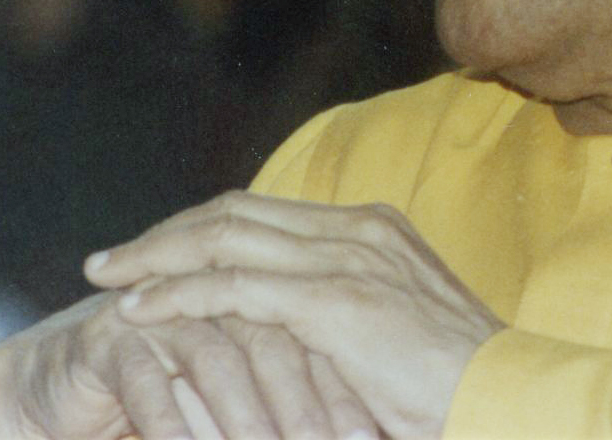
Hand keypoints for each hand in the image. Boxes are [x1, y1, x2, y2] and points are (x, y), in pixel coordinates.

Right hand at [0, 290, 377, 439]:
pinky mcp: (111, 337)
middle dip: (306, 403)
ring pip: (218, 359)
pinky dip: (171, 423)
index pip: (316, 340)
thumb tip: (365, 436)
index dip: (343, 391)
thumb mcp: (239, 402)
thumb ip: (288, 404)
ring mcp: (164, 310)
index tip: (372, 437)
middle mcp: (217, 296)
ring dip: (245, 416)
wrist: (59, 387)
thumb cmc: (166, 398)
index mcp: (258, 294)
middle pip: (275, 341)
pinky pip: (148, 382)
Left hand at [86, 192, 505, 439]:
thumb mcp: (390, 337)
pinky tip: (138, 311)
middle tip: (110, 260)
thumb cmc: (453, 387)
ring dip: (155, 257)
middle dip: (165, 234)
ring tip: (107, 278)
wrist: (505, 399)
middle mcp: (356, 228)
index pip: (264, 214)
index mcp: (373, 229)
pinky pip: (232, 287)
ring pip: (224, 239)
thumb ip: (339, 319)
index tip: (154, 254)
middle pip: (235, 213)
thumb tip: (282, 333)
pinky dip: (177, 295)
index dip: (201, 230)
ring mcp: (345, 258)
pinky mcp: (333, 300)